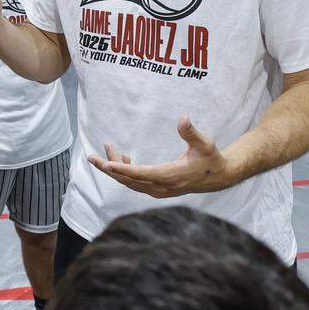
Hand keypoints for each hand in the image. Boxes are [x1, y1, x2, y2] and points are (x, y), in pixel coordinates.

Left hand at [88, 116, 234, 197]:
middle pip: (128, 181)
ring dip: (115, 169)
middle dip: (108, 169)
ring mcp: (159, 191)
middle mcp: (162, 187)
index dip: (123, 170)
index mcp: (171, 176)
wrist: (217, 177)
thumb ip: (191, 132)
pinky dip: (125, 172)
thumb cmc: (210, 158)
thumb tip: (183, 117)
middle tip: (91, 157)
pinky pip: (135, 184)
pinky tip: (123, 158)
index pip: (142, 174)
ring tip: (108, 149)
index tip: (107, 165)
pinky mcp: (157, 190)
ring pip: (129, 183)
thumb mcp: (205, 143)